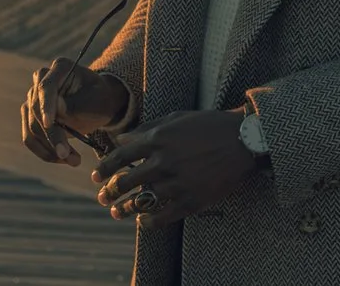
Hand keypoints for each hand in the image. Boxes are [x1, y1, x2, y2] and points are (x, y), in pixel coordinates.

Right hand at [22, 58, 128, 167]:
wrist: (99, 106)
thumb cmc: (101, 99)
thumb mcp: (97, 101)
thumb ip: (77, 104)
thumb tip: (56, 108)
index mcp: (60, 67)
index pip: (47, 87)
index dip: (46, 105)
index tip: (49, 123)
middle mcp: (42, 80)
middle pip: (36, 110)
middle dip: (53, 136)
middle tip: (71, 157)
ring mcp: (34, 98)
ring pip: (32, 127)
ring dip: (50, 148)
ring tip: (74, 161)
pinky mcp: (31, 117)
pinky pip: (30, 137)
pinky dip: (44, 152)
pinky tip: (62, 159)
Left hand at [91, 110, 260, 225]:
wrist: (242, 141)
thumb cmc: (208, 125)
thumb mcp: (176, 118)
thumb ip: (147, 129)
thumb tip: (122, 139)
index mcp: (157, 139)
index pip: (120, 156)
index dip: (104, 168)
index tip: (96, 176)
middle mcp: (163, 162)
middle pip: (125, 181)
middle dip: (109, 191)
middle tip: (102, 196)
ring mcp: (177, 183)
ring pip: (141, 201)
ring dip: (124, 209)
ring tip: (117, 212)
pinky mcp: (191, 200)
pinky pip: (163, 217)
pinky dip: (149, 222)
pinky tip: (142, 221)